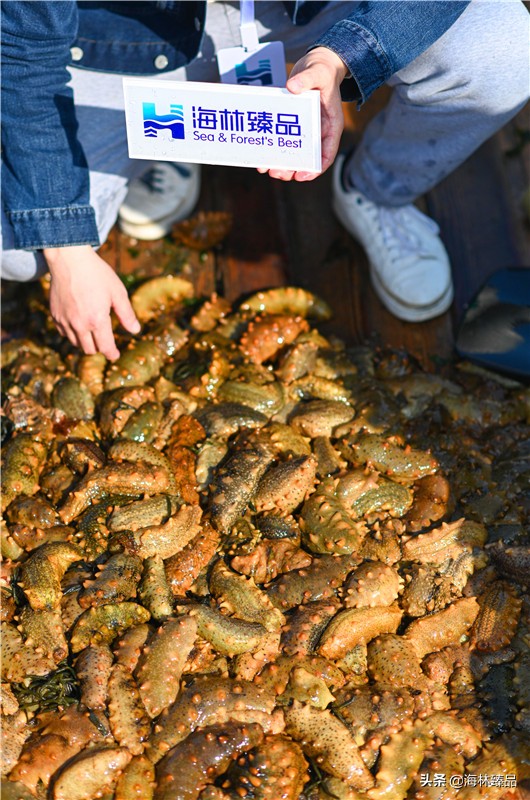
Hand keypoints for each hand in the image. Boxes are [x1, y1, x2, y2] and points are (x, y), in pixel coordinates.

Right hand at [44, 245, 140, 359]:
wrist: (69, 259)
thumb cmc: (97, 274)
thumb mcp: (118, 292)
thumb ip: (127, 314)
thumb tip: (135, 331)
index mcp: (97, 320)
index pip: (105, 347)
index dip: (112, 354)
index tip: (115, 356)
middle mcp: (79, 324)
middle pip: (89, 350)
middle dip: (99, 348)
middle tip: (105, 342)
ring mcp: (65, 321)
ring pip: (76, 343)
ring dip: (85, 342)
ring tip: (93, 333)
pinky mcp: (55, 315)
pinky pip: (64, 333)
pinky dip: (73, 333)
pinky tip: (79, 324)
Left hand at [259, 46, 347, 182]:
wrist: (315, 64)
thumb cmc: (321, 69)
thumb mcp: (317, 72)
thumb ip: (306, 79)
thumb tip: (293, 87)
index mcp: (331, 125)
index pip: (326, 154)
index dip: (315, 168)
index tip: (301, 176)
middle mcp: (319, 132)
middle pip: (308, 159)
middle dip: (292, 169)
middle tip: (277, 173)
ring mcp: (306, 131)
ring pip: (296, 155)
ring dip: (282, 165)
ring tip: (268, 170)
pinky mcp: (294, 126)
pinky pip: (285, 143)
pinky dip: (274, 152)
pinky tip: (262, 158)